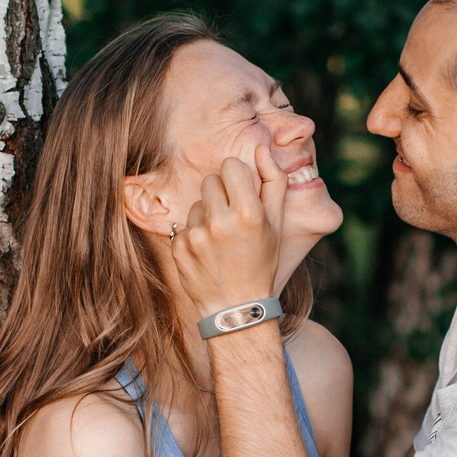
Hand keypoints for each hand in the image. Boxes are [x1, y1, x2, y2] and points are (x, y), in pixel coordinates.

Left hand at [170, 146, 285, 315]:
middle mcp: (221, 221)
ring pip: (197, 203)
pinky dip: (195, 234)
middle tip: (233, 220)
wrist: (236, 307)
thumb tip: (262, 148)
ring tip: (220, 239)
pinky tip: (207, 252)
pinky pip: (185, 223)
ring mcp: (197, 234)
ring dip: (207, 215)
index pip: (230, 165)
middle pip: (211, 181)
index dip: (237, 178)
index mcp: (248, 212)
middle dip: (221, 195)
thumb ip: (274, 181)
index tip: (242, 194)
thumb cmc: (261, 261)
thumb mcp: (277, 224)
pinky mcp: (179, 246)